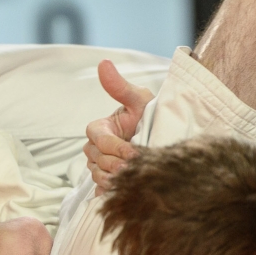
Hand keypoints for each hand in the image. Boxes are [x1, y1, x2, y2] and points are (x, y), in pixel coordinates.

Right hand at [83, 59, 153, 191]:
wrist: (162, 140)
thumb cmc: (149, 117)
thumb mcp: (138, 100)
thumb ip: (119, 86)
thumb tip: (104, 63)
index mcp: (97, 129)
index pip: (99, 141)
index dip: (115, 147)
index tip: (134, 151)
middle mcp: (94, 149)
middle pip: (98, 161)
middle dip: (118, 164)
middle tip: (137, 167)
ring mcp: (97, 167)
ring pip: (99, 176)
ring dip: (116, 179)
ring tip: (135, 178)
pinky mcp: (105, 183)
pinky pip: (102, 190)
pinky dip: (113, 192)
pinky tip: (128, 191)